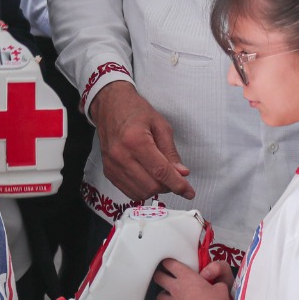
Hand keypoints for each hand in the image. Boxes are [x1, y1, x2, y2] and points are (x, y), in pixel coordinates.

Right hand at [88, 82, 194, 200]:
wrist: (109, 106)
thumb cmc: (135, 111)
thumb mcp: (160, 125)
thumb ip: (171, 151)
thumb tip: (181, 173)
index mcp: (135, 140)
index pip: (160, 171)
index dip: (178, 184)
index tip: (189, 192)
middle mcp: (121, 155)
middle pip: (151, 186)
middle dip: (168, 186)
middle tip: (174, 177)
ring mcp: (112, 165)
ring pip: (140, 192)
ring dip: (156, 189)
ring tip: (160, 175)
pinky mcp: (108, 171)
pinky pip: (129, 192)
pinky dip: (143, 190)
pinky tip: (148, 178)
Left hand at [153, 258, 230, 299]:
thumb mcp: (221, 287)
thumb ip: (216, 282)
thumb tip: (217, 284)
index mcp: (186, 276)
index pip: (170, 264)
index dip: (168, 263)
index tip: (169, 264)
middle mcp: (176, 288)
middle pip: (158, 277)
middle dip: (160, 276)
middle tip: (163, 277)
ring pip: (159, 297)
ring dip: (163, 296)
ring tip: (168, 297)